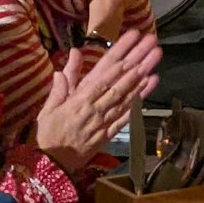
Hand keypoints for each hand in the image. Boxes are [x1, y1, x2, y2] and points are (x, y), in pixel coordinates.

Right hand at [35, 31, 161, 173]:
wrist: (50, 166)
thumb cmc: (47, 134)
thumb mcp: (49, 108)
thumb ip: (63, 83)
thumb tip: (70, 56)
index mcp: (79, 99)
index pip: (104, 70)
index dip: (120, 52)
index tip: (132, 36)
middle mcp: (95, 106)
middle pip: (120, 78)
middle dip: (137, 57)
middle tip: (152, 40)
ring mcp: (105, 119)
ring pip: (128, 92)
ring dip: (143, 73)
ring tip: (156, 55)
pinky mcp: (111, 132)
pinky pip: (129, 113)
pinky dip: (141, 98)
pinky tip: (151, 82)